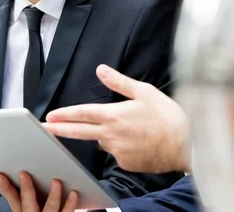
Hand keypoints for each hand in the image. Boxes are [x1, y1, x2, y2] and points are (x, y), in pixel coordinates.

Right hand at [0, 172, 77, 211]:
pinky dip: (70, 203)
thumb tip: (16, 175)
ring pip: (50, 208)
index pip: (12, 199)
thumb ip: (24, 197)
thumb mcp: (25, 209)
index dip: (5, 187)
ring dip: (53, 195)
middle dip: (26, 188)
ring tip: (56, 181)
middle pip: (28, 203)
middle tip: (23, 174)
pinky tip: (73, 193)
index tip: (1, 175)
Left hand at [44, 64, 190, 172]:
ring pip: (104, 141)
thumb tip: (101, 70)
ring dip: (108, 135)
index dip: (64, 115)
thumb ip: (119, 82)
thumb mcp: (144, 92)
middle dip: (61, 130)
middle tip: (46, 129)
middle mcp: (111, 135)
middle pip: (80, 132)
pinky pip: (118, 153)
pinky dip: (123, 146)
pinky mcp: (126, 163)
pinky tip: (139, 140)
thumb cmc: (168, 116)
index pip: (82, 114)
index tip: (50, 117)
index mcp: (114, 115)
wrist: (186, 144)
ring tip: (133, 128)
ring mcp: (118, 152)